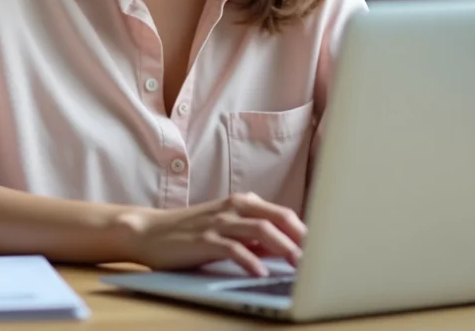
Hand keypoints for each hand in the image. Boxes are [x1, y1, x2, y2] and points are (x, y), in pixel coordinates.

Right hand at [115, 192, 305, 277]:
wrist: (149, 231)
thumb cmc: (190, 232)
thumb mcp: (225, 226)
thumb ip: (252, 233)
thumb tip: (283, 248)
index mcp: (242, 203)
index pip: (283, 213)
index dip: (305, 230)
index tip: (324, 248)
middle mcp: (233, 208)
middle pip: (277, 218)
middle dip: (301, 237)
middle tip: (319, 257)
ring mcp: (218, 222)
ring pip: (260, 230)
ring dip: (283, 247)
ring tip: (298, 265)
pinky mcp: (204, 239)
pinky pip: (232, 248)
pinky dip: (250, 260)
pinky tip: (260, 272)